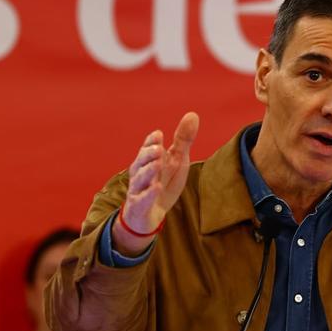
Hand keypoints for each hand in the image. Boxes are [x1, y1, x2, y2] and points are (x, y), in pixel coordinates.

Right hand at [113, 112, 198, 253]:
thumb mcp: (176, 161)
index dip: (152, 141)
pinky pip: (142, 199)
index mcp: (148, 159)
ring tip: (158, 164)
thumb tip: (193, 114)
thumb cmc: (162, 182)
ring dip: (148, 171)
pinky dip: (149, 194)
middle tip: (159, 149)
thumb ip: (183, 140)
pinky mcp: (140, 206)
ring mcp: (138, 189)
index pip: (147, 147)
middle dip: (148, 154)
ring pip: (140, 179)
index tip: (159, 135)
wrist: (148, 216)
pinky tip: (157, 188)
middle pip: (141, 161)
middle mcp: (140, 172)